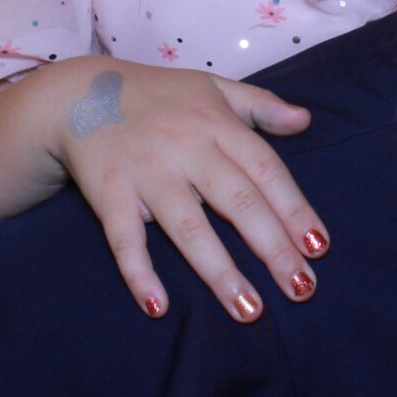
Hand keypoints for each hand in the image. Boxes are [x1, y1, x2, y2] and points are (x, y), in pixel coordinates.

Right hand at [45, 59, 326, 322]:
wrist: (77, 93)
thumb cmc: (157, 96)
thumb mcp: (212, 87)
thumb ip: (260, 105)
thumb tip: (305, 121)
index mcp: (216, 124)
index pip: (265, 169)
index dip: (294, 208)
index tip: (319, 247)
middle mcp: (185, 148)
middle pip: (237, 200)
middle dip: (271, 247)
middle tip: (301, 288)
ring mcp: (146, 172)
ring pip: (188, 226)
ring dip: (219, 271)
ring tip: (248, 309)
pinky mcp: (109, 193)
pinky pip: (125, 238)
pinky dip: (139, 272)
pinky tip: (157, 306)